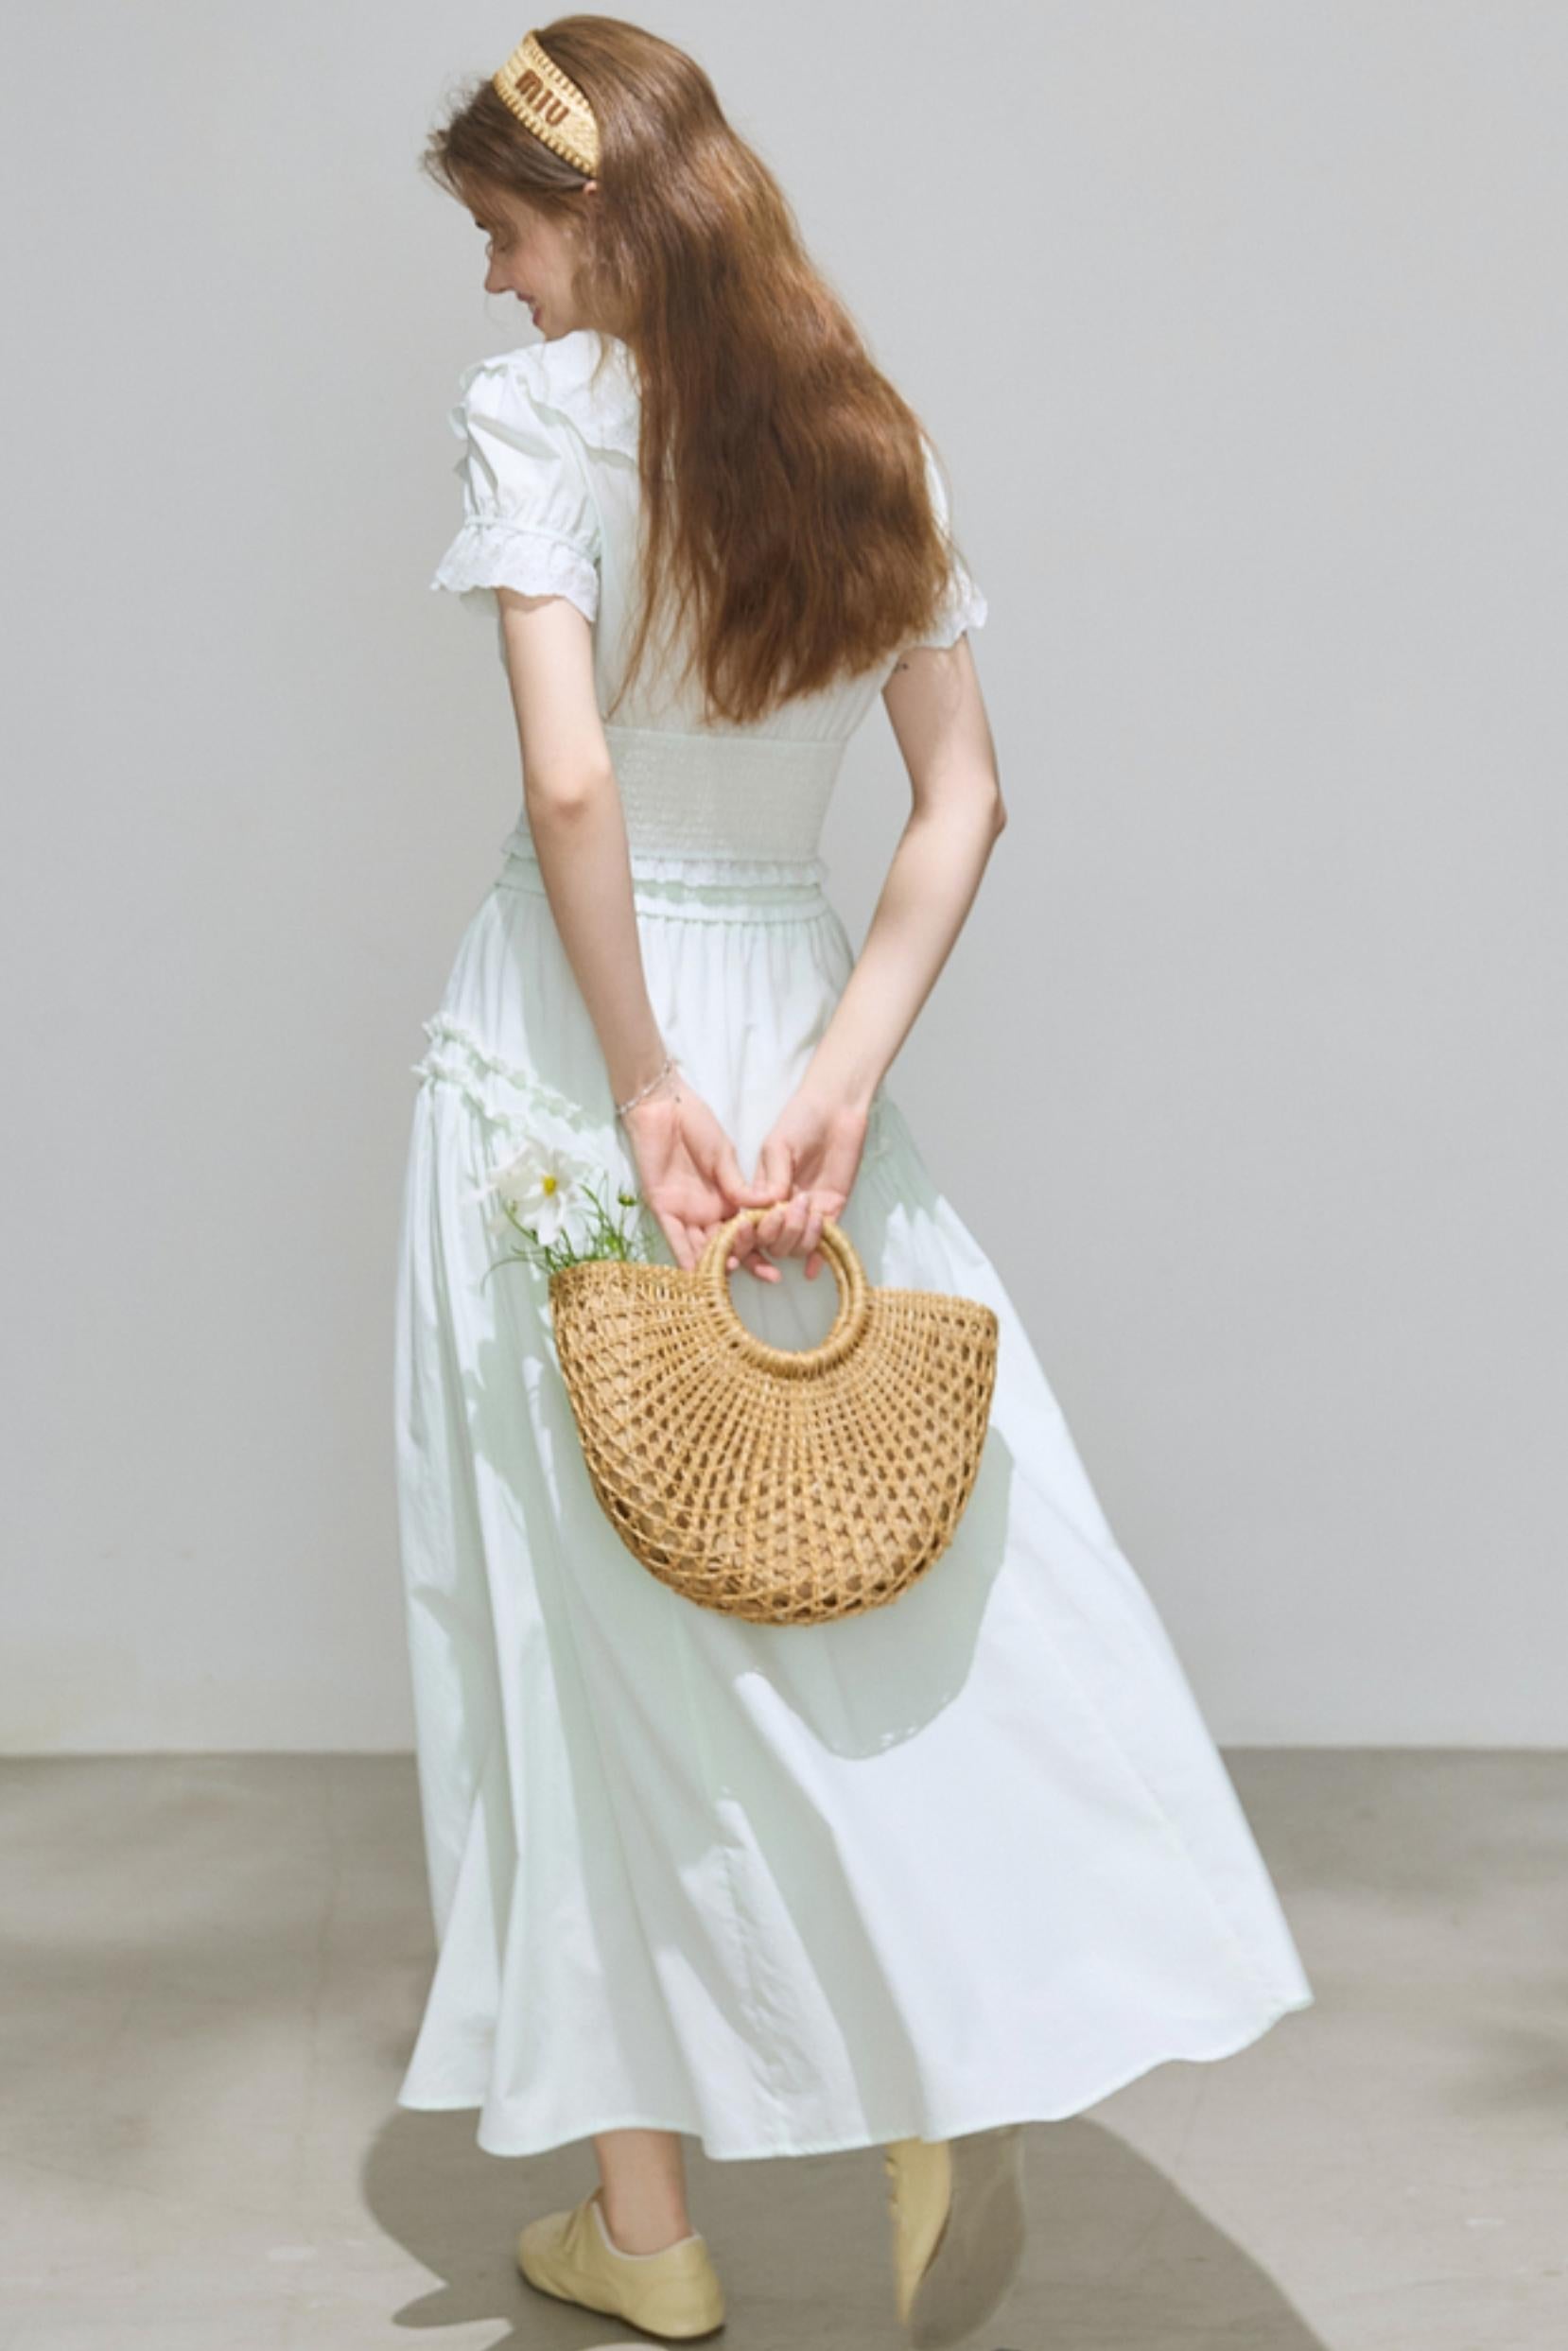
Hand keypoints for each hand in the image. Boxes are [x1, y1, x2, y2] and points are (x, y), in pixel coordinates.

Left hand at [621, 1074, 786, 1278]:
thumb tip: (767, 1207)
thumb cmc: (696, 1124)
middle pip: (728, 1244)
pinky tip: (697, 1273)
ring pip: (703, 1246)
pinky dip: (685, 1256)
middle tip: (769, 1276)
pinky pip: (675, 1237)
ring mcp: (685, 1211)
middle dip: (747, 1261)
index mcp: (727, 1198)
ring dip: (717, 1264)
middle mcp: (708, 1211)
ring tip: (736, 1276)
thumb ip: (738, 1185)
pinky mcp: (663, 1208)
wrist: (664, 1107)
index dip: (762, 1247)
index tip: (779, 1264)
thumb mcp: (724, 1156)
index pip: (747, 1230)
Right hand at [744, 1084, 872, 1279]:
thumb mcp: (778, 1145)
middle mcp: (781, 1207)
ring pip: (796, 1246)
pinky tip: (813, 1268)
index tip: (753, 1230)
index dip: (748, 1237)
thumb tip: (771, 1207)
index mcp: (761, 1192)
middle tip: (792, 1206)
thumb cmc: (801, 1120)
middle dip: (779, 1233)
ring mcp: (807, 1211)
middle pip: (773, 1242)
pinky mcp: (832, 1210)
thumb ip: (775, 1176)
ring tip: (810, 1208)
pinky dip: (817, 1257)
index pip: (749, 1226)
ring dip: (801, 1236)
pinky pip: (824, 1242)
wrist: (836, 1109)